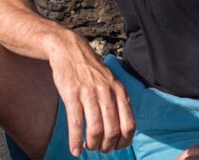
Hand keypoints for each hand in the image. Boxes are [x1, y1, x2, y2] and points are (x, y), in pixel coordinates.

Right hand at [48, 36, 134, 156]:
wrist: (69, 49)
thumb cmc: (90, 70)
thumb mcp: (110, 82)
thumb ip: (117, 102)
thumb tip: (121, 129)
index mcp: (119, 92)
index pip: (129, 126)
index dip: (123, 143)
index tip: (115, 147)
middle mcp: (107, 93)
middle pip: (113, 131)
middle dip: (106, 147)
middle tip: (99, 149)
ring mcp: (89, 93)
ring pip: (95, 130)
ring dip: (92, 145)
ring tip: (87, 147)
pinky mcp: (72, 94)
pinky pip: (76, 123)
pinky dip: (75, 141)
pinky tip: (74, 150)